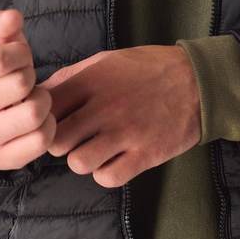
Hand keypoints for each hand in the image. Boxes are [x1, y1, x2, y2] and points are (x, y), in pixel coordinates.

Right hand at [0, 8, 54, 169]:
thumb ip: (4, 28)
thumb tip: (11, 16)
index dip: (20, 54)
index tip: (19, 58)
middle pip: (20, 85)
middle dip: (31, 77)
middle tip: (25, 80)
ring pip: (34, 114)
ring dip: (42, 102)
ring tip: (32, 99)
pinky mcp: (1, 159)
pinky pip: (42, 140)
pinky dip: (48, 126)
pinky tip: (37, 120)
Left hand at [37, 45, 200, 187]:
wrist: (199, 81)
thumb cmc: (149, 69)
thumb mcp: (107, 60)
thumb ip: (73, 76)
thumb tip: (40, 94)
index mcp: (92, 81)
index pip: (46, 109)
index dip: (45, 118)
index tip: (56, 120)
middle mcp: (105, 107)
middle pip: (57, 141)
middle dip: (62, 142)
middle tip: (77, 138)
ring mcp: (126, 132)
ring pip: (78, 163)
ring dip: (84, 159)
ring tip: (98, 149)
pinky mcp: (145, 154)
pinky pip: (107, 178)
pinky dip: (107, 173)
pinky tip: (116, 159)